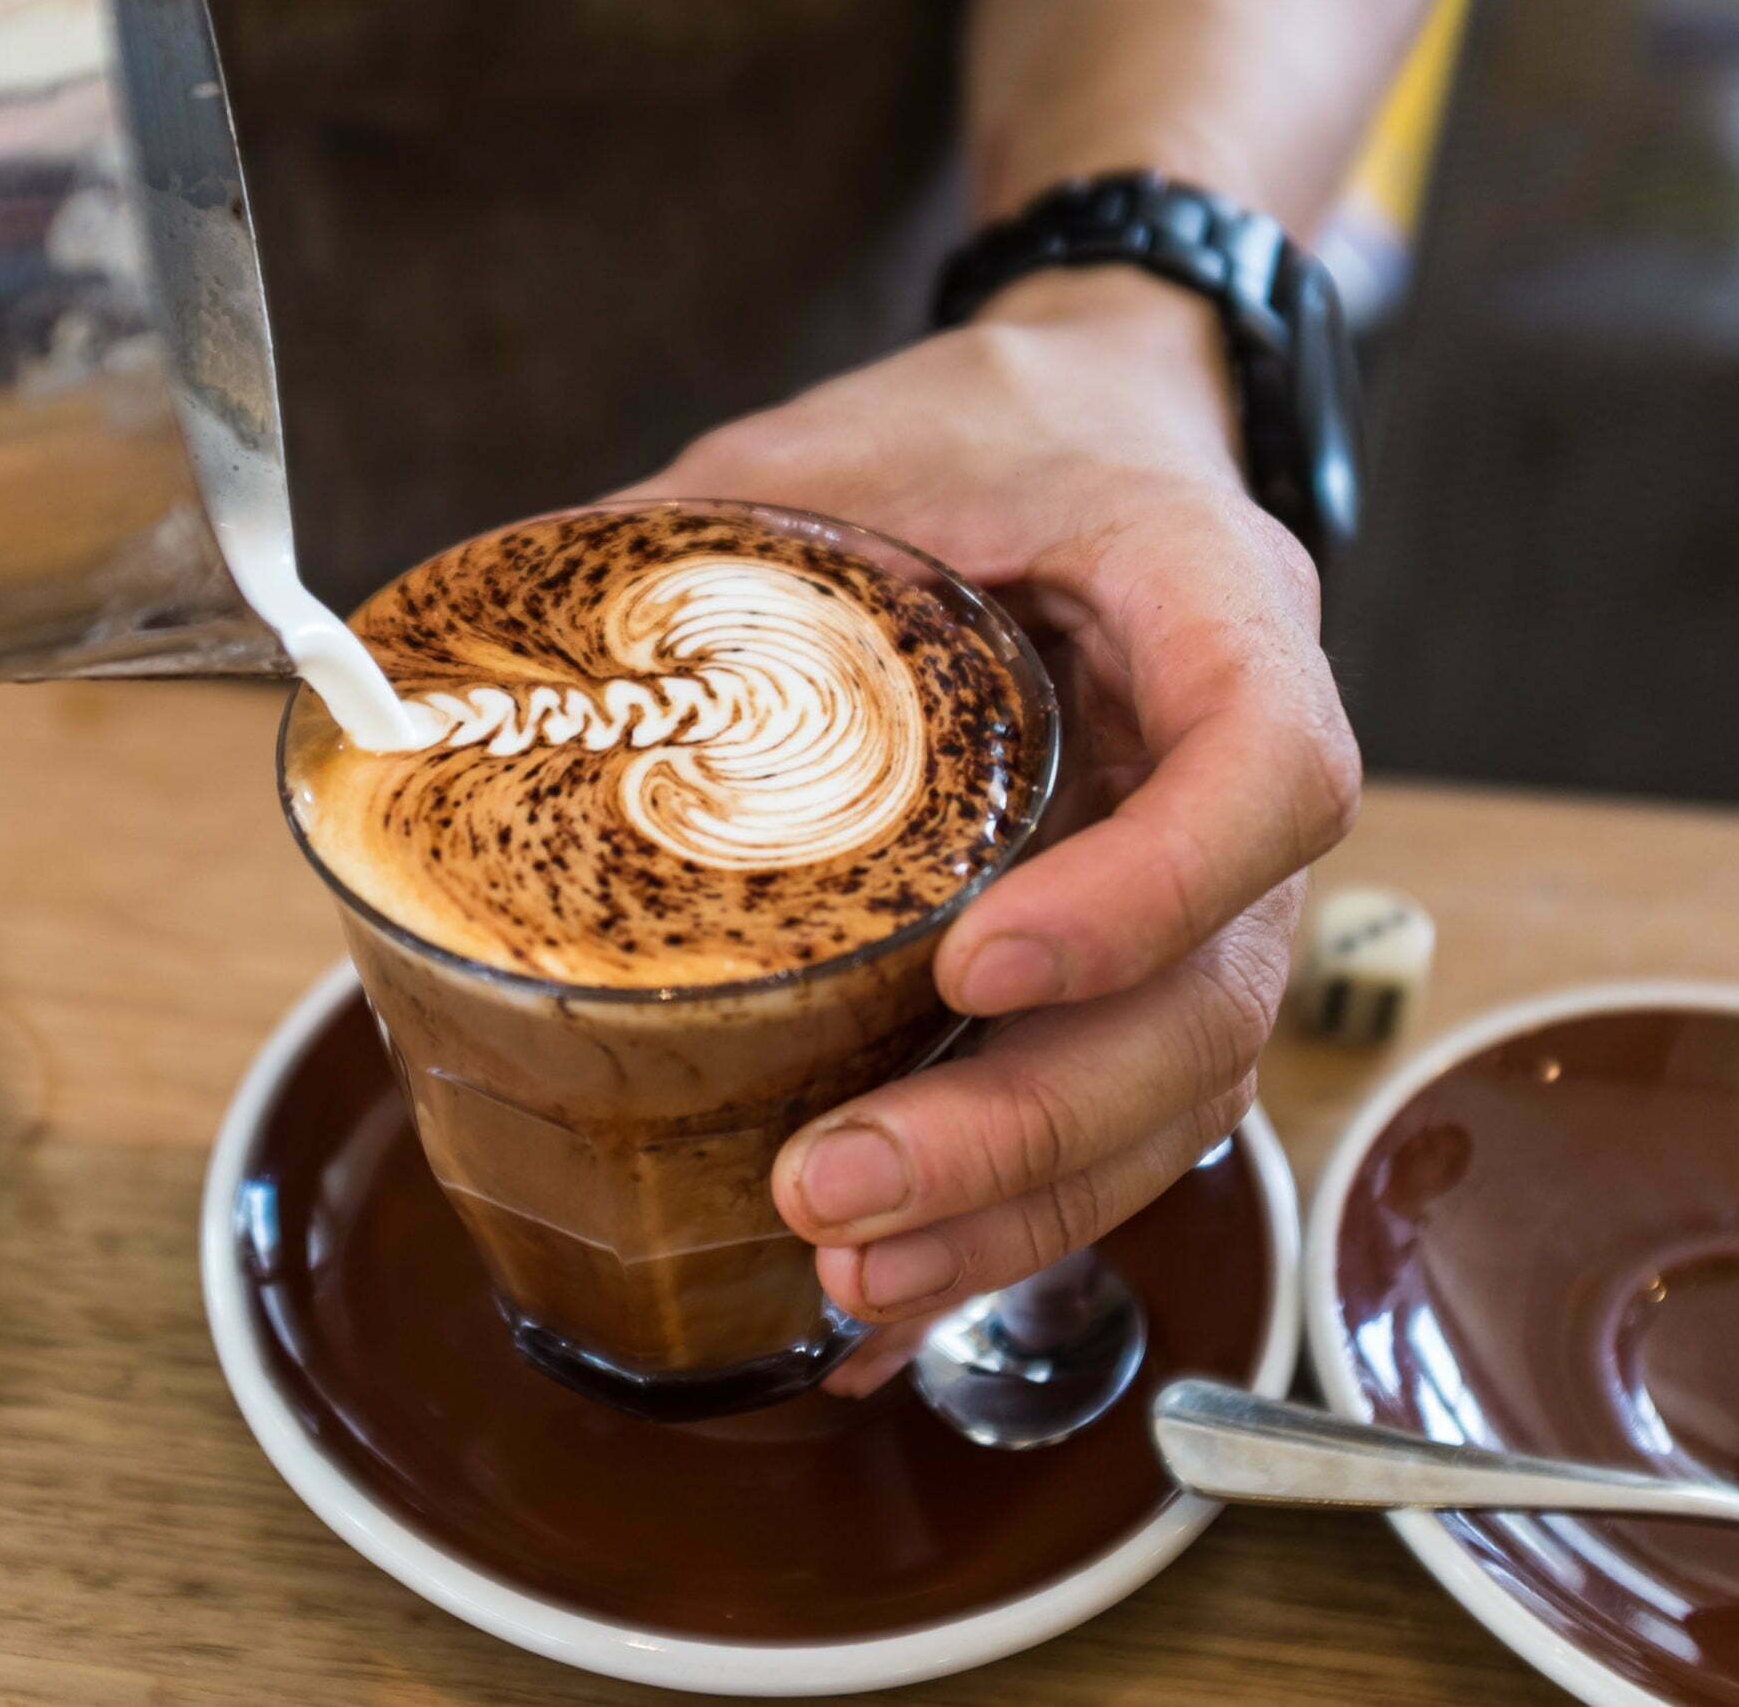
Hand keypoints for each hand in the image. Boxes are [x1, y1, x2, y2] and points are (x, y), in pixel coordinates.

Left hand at [619, 265, 1358, 1395]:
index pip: (1267, 772)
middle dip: (1027, 1127)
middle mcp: (1233, 773)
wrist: (1080, 434)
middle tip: (839, 1188)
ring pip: (1175, 1097)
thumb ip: (687, 535)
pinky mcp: (1138, 964)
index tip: (976, 968)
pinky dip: (1006, 1227)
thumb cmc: (970, 433)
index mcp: (1210, 610)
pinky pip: (1112, 1120)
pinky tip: (884, 1305)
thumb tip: (470, 660)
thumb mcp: (836, 440)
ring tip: (846, 1271)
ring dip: (1016, 1212)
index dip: (1147, 895)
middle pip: (1210, 1001)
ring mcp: (1204, 889)